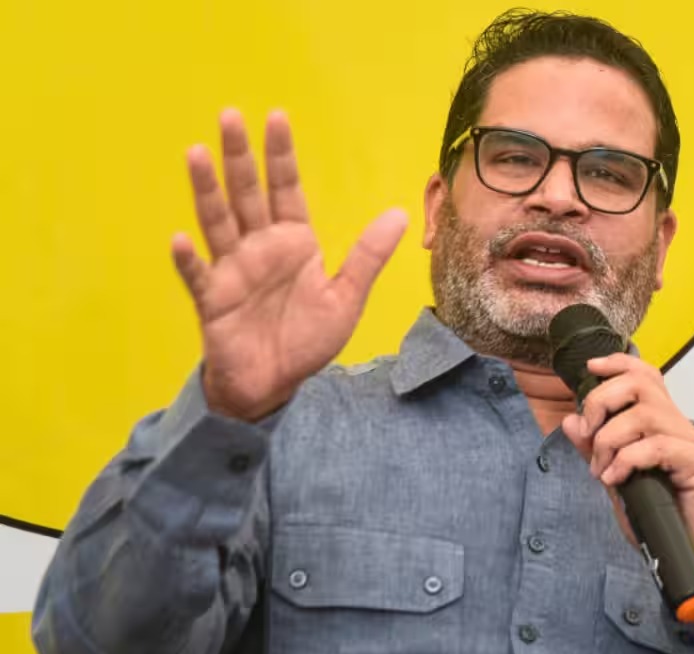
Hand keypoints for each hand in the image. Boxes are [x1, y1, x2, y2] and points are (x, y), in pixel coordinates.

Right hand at [171, 109, 407, 421]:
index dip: (280, 155)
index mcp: (292, 242)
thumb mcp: (346, 297)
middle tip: (229, 115)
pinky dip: (189, 260)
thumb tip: (399, 213)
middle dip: (239, 156)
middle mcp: (258, 247)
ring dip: (207, 190)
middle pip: (247, 194)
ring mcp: (232, 270)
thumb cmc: (306, 339)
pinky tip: (181, 239)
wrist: (274, 384)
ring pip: (217, 222)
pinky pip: (199, 277)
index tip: (277, 117)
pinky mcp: (213, 301)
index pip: (285, 189)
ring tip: (197, 153)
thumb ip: (367, 256)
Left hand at [561, 353, 693, 583]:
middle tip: (589, 434)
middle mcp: (684, 429)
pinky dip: (628, 459)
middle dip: (603, 402)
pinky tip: (616, 479)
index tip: (590, 368)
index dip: (618, 364)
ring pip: (647, 415)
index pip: (648, 376)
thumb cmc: (662, 520)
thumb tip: (571, 422)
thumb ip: (598, 452)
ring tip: (602, 469)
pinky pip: (659, 447)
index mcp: (665, 427)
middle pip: (642, 386)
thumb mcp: (618, 482)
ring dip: (611, 439)